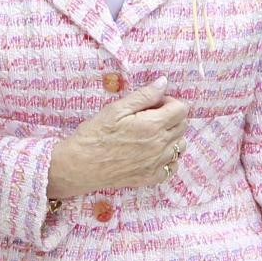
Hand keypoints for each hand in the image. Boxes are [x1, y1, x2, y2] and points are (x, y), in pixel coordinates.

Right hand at [47, 77, 188, 199]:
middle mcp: (160, 146)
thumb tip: (163, 83)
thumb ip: (144, 96)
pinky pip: (172, 167)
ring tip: (151, 135)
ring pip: (180, 146)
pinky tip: (152, 154)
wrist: (78, 167)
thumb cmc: (93, 135)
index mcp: (152, 126)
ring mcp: (157, 164)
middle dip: (171, 117)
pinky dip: (168, 159)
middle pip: (183, 126)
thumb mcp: (116, 109)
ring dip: (172, 137)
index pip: (182, 109)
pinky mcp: (150, 178)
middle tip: (150, 117)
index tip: (155, 104)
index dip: (170, 102)